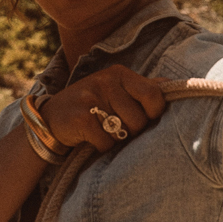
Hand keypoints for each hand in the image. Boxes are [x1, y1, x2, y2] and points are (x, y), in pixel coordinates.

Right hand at [42, 64, 167, 152]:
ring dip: (116, 140)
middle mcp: (106, 81)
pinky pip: (107, 143)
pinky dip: (101, 148)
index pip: (154, 94)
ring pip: (125, 132)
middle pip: (140, 119)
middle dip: (133, 131)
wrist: (50, 120)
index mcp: (120, 74)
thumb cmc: (90, 106)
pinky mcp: (81, 117)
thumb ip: (143, 89)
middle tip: (116, 128)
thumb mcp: (115, 90)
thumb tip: (172, 86)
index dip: (154, 112)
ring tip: (103, 131)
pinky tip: (90, 139)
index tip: (145, 118)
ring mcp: (92, 97)